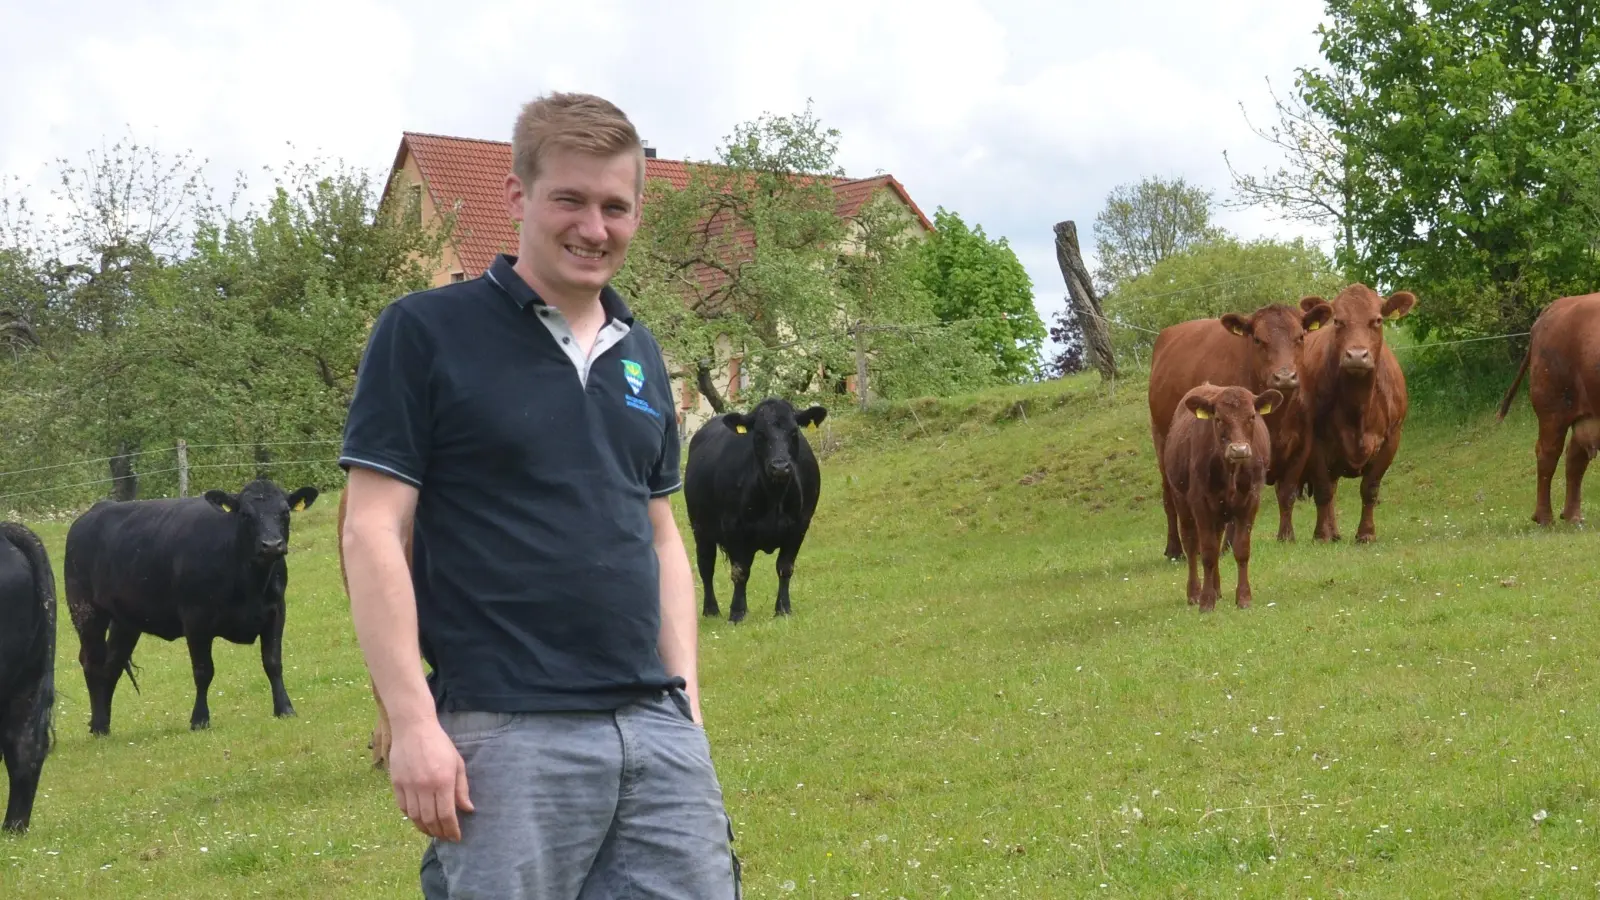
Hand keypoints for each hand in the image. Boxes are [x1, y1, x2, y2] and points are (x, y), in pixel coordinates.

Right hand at [388, 718, 473, 841]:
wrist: (413, 728)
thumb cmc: (439, 744)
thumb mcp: (457, 763)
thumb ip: (462, 788)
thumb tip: (467, 810)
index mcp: (443, 781)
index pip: (447, 815)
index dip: (452, 830)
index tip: (456, 837)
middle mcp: (425, 786)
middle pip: (430, 820)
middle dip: (439, 832)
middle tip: (445, 837)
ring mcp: (408, 786)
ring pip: (415, 817)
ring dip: (424, 828)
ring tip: (433, 831)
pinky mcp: (396, 783)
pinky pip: (403, 808)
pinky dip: (411, 817)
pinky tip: (419, 818)